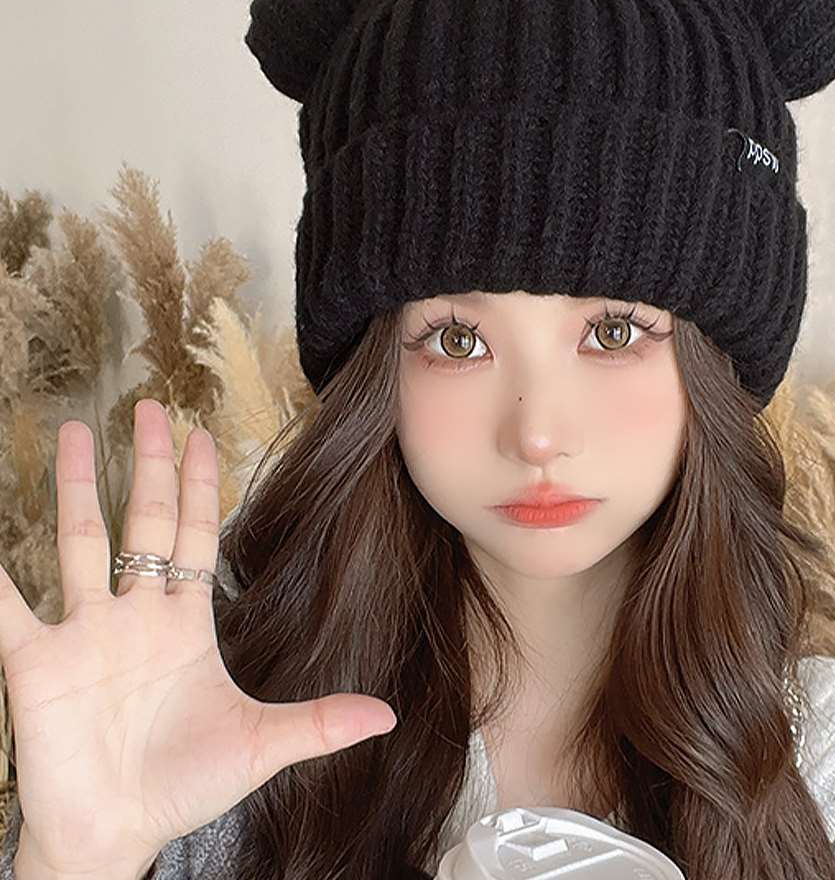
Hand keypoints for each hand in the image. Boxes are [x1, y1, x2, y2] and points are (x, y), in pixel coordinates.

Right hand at [0, 399, 396, 875]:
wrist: (118, 834)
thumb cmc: (185, 787)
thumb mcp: (260, 746)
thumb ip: (320, 722)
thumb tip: (390, 716)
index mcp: (184, 624)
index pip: (194, 534)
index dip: (198, 485)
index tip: (200, 434)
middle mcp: (135, 615)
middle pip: (143, 520)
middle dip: (148, 463)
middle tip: (150, 408)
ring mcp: (84, 633)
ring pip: (80, 541)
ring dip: (75, 486)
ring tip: (72, 430)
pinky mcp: (38, 663)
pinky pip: (9, 608)